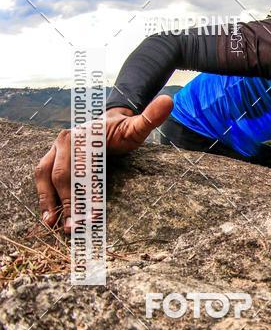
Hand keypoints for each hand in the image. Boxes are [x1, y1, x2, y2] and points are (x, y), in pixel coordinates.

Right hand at [35, 95, 172, 232]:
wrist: (106, 122)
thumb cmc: (123, 130)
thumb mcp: (137, 126)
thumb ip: (150, 117)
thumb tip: (168, 101)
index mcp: (86, 135)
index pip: (85, 168)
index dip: (89, 193)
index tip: (95, 215)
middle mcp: (66, 140)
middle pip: (63, 175)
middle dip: (68, 203)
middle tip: (74, 228)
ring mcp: (55, 148)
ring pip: (46, 176)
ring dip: (47, 201)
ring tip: (53, 225)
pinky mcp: (50, 156)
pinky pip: (42, 176)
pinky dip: (43, 196)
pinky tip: (48, 216)